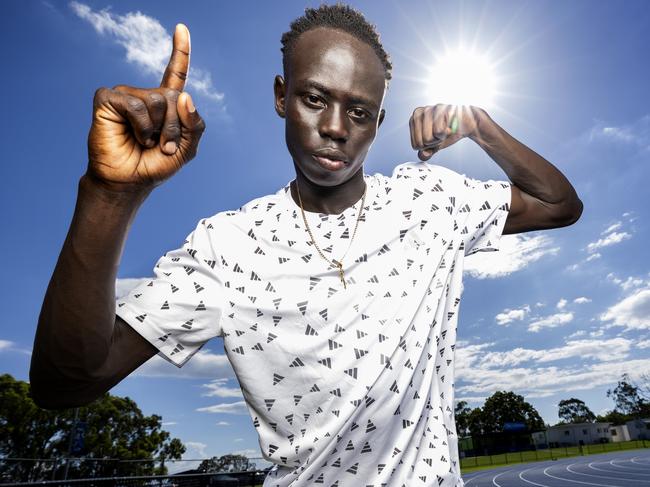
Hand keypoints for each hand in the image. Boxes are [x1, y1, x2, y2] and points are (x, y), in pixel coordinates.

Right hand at [86, 24, 205, 191]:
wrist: (129, 182)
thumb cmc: (154, 166)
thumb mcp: (187, 148)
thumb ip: (194, 124)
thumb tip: (184, 95)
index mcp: (166, 104)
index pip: (175, 72)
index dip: (180, 51)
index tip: (181, 28)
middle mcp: (146, 95)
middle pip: (175, 97)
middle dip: (175, 126)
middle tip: (164, 147)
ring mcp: (126, 95)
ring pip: (157, 100)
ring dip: (157, 129)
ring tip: (146, 142)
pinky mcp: (108, 99)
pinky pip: (135, 104)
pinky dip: (140, 125)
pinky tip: (132, 135)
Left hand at [409, 104, 482, 160]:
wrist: (467, 122)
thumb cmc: (449, 131)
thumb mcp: (435, 145)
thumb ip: (426, 152)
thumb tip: (423, 155)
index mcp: (413, 120)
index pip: (415, 146)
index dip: (428, 146)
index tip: (435, 137)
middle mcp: (418, 113)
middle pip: (420, 143)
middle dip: (433, 143)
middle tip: (440, 134)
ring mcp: (428, 110)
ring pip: (427, 139)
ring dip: (439, 138)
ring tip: (445, 129)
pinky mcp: (439, 109)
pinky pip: (437, 132)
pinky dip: (446, 133)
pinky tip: (449, 126)